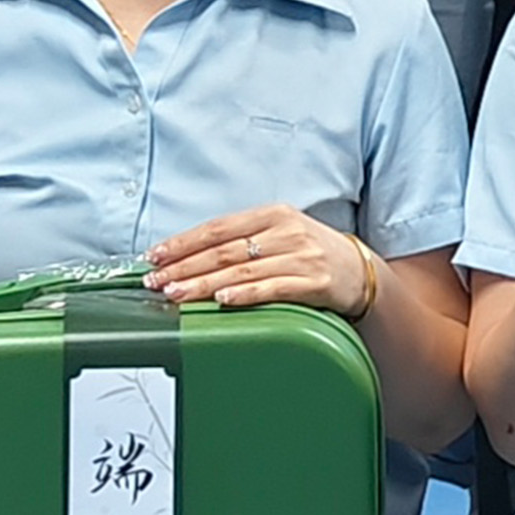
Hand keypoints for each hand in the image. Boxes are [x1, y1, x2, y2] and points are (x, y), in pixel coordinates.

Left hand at [148, 204, 376, 317]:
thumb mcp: (280, 234)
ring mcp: (300, 256)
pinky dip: (245, 294)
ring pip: (241, 270)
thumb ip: (242, 241)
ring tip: (177, 294)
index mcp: (272, 214)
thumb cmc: (313, 253)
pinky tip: (223, 300)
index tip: (154, 256)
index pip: (217, 228)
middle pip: (224, 250)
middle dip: (184, 267)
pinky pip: (273, 288)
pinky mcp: (314, 282)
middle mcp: (285, 231)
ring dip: (204, 284)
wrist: (360, 271)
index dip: (183, 242)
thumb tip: (190, 257)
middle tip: (156, 281)